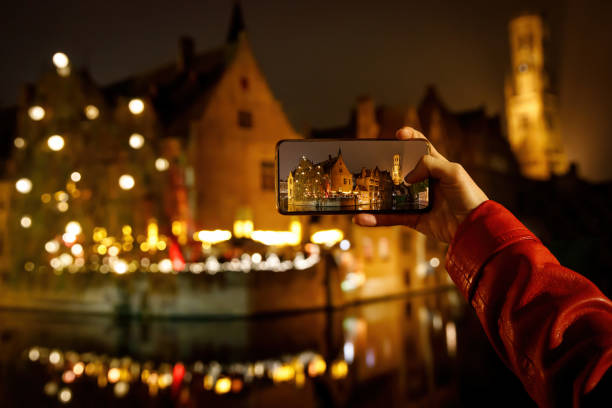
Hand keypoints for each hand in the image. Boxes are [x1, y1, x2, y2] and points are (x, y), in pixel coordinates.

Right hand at [353, 127, 487, 242]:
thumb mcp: (453, 172)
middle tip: (369, 164)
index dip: (409, 138)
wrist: (474, 227)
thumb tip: (407, 176)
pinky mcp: (414, 219)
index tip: (398, 134)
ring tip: (358, 196)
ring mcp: (418, 200)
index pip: (421, 147)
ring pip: (391, 196)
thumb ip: (430, 164)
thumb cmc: (469, 196)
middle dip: (384, 168)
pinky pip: (392, 218)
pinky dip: (377, 219)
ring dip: (373, 197)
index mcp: (437, 166)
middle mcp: (425, 181)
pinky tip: (363, 219)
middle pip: (400, 171)